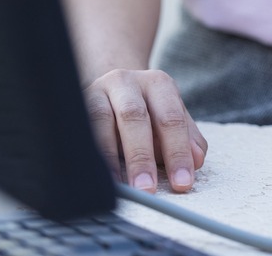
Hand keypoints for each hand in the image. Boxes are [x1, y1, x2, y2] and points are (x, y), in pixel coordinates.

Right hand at [83, 68, 206, 192]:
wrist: (111, 91)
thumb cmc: (147, 113)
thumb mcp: (171, 120)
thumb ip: (188, 139)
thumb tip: (197, 159)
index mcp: (157, 83)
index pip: (171, 118)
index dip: (177, 152)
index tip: (182, 183)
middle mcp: (126, 82)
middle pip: (134, 117)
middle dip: (141, 157)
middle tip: (147, 189)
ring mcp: (97, 91)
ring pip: (100, 121)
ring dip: (109, 158)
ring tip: (119, 187)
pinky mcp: (75, 104)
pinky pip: (79, 130)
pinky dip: (88, 154)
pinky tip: (95, 175)